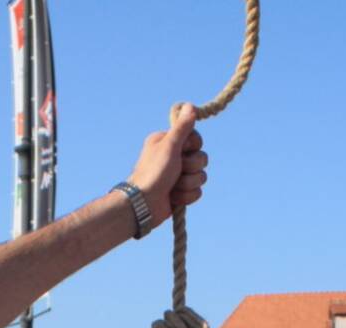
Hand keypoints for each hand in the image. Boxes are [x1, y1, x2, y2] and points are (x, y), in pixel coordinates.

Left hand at [128, 106, 206, 225]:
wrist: (143, 205)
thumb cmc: (154, 173)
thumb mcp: (169, 146)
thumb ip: (182, 127)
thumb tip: (189, 105)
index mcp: (169, 143)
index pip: (196, 139)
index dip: (193, 146)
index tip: (182, 150)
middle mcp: (174, 157)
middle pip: (202, 159)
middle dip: (191, 167)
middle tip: (176, 170)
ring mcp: (178, 176)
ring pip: (201, 177)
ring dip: (188, 184)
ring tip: (173, 187)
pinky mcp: (181, 193)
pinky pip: (197, 192)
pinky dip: (186, 197)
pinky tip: (173, 198)